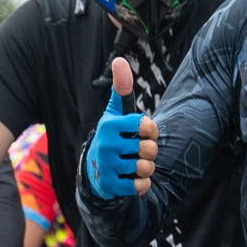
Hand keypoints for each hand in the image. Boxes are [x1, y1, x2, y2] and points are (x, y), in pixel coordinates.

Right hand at [85, 61, 157, 198]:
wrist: (96, 171)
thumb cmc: (113, 137)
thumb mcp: (116, 113)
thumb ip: (122, 89)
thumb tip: (119, 60)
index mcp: (110, 125)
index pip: (146, 125)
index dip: (151, 131)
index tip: (143, 132)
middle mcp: (106, 145)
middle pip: (150, 149)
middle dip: (149, 152)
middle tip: (137, 152)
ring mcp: (107, 166)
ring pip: (146, 168)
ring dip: (146, 169)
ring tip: (135, 165)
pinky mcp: (110, 186)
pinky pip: (140, 187)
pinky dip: (141, 185)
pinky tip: (131, 179)